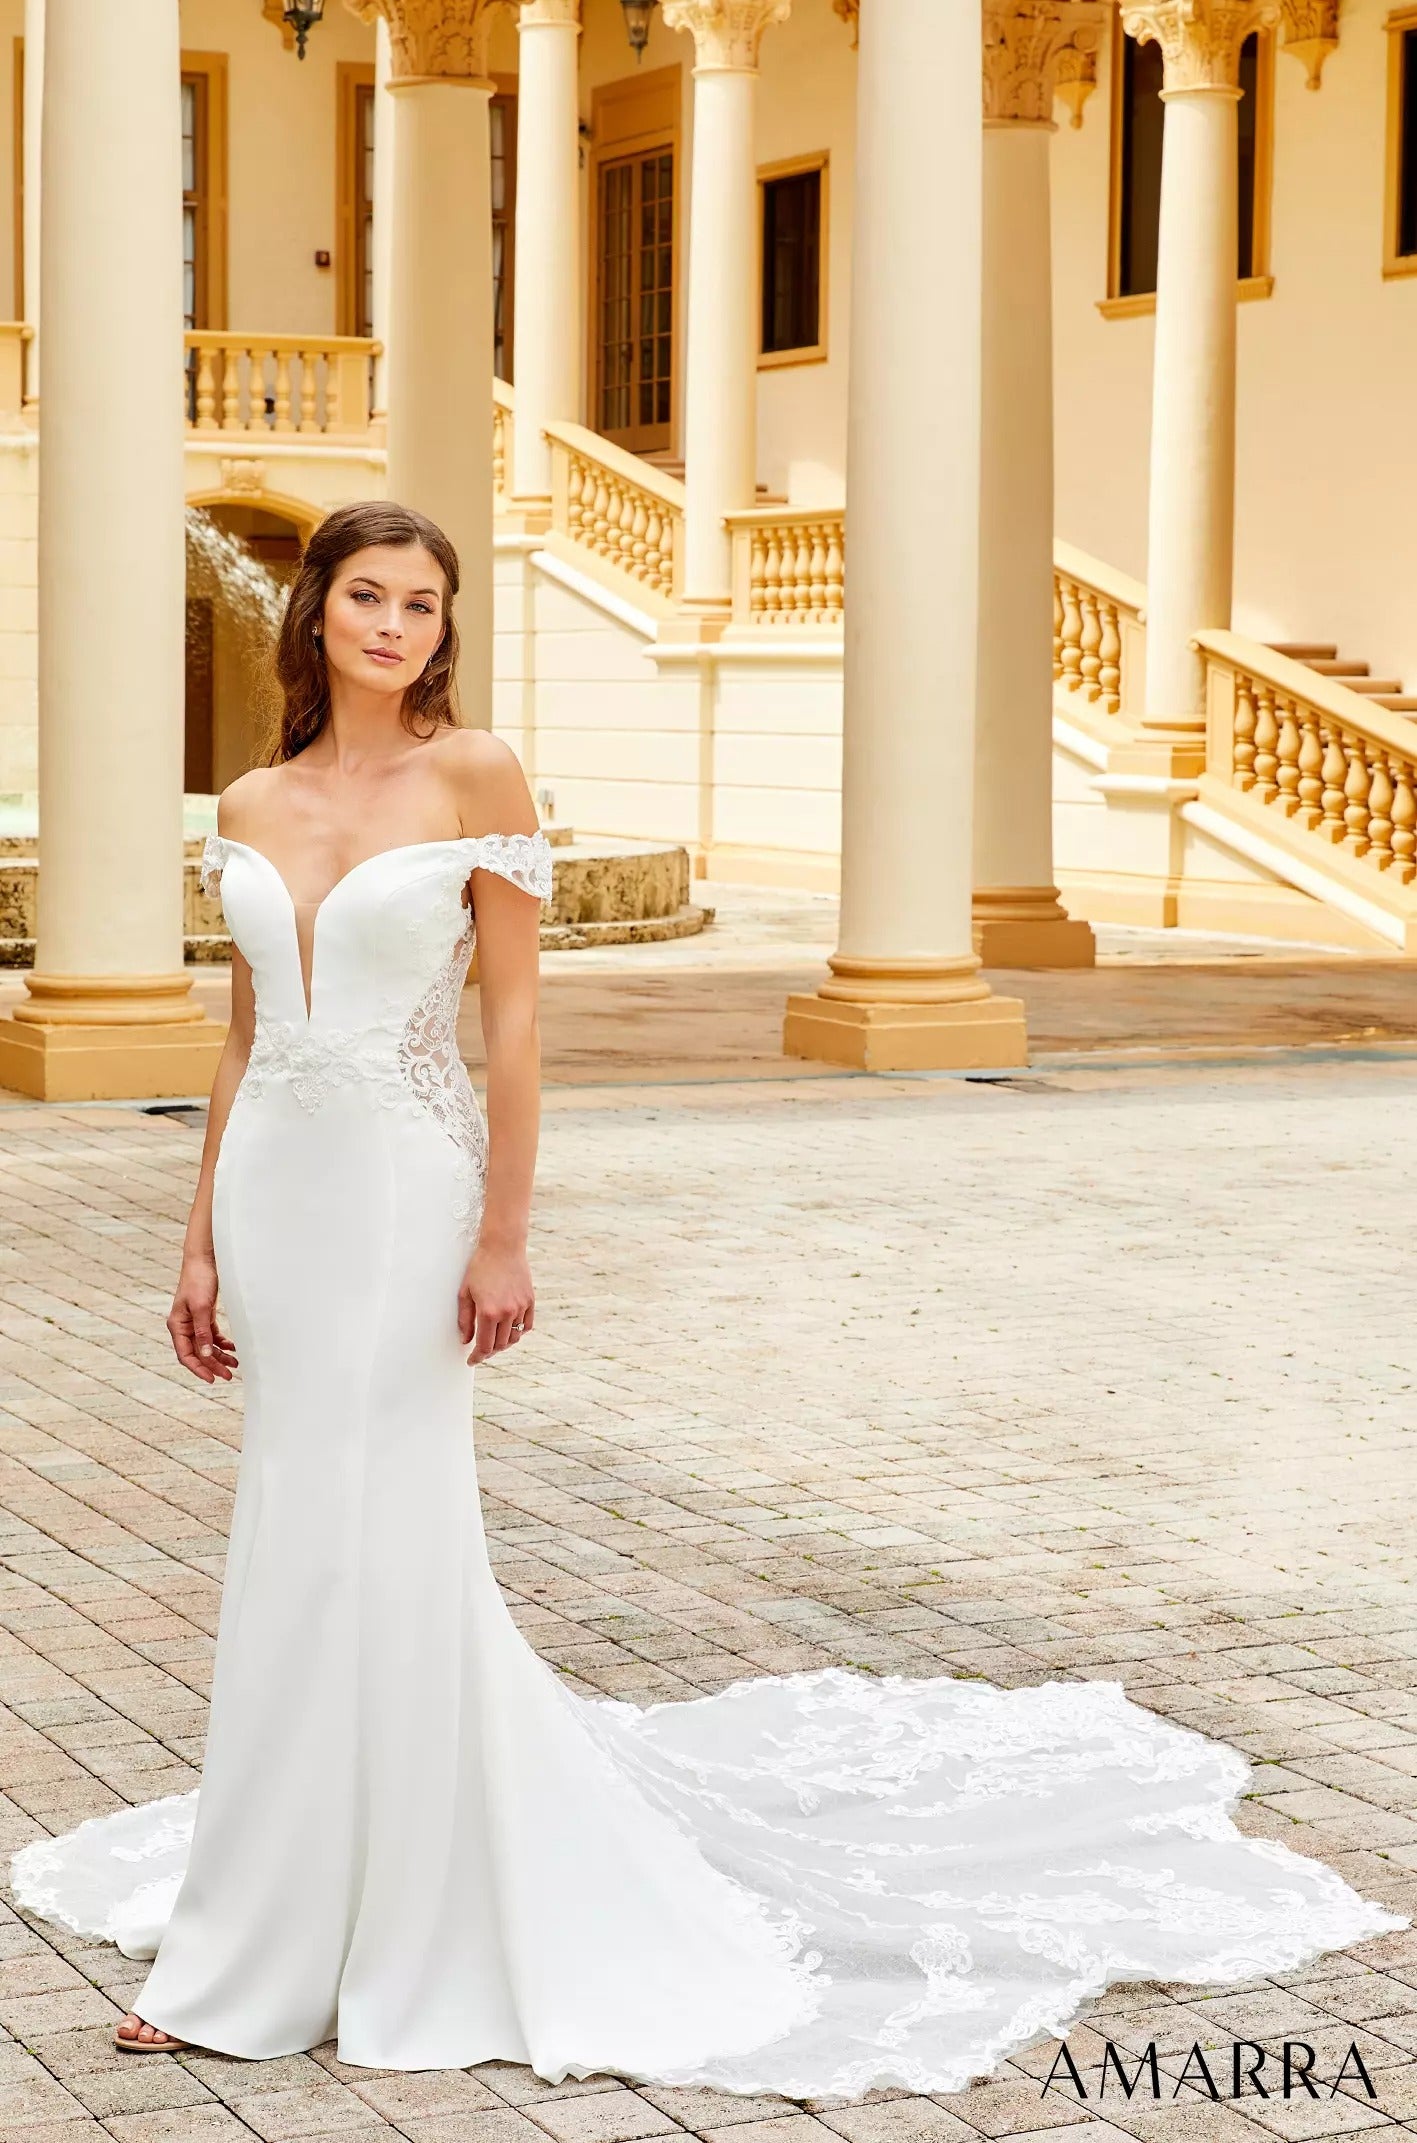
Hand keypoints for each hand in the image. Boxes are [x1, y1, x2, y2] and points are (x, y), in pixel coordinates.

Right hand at [167, 1252, 238, 1381]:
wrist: (204, 1259)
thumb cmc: (199, 1280)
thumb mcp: (201, 1307)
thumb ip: (203, 1332)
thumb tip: (204, 1353)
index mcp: (177, 1326)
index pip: (186, 1355)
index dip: (199, 1369)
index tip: (212, 1379)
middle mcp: (184, 1326)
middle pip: (198, 1353)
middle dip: (213, 1365)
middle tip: (229, 1376)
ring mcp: (194, 1321)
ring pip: (206, 1345)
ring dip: (219, 1356)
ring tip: (235, 1365)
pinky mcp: (204, 1315)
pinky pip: (212, 1335)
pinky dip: (222, 1343)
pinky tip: (233, 1348)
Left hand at [459, 1240, 533, 1366]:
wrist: (502, 1247)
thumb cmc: (480, 1267)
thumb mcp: (465, 1293)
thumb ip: (464, 1320)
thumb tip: (466, 1340)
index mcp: (488, 1312)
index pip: (484, 1346)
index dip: (477, 1357)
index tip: (472, 1360)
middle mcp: (507, 1313)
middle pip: (500, 1345)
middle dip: (489, 1352)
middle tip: (480, 1351)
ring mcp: (521, 1307)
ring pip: (514, 1337)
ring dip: (504, 1344)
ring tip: (494, 1342)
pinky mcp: (530, 1301)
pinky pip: (527, 1326)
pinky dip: (519, 1332)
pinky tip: (509, 1331)